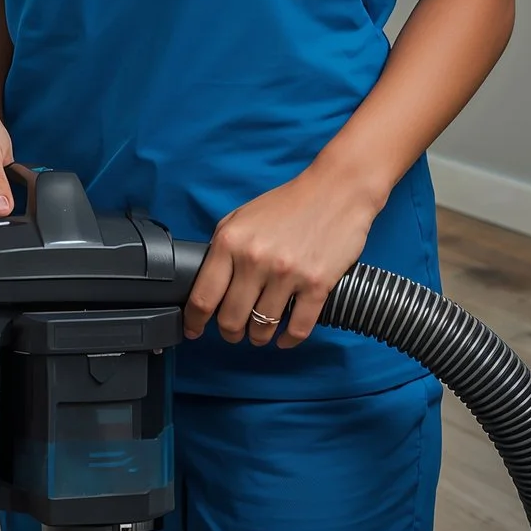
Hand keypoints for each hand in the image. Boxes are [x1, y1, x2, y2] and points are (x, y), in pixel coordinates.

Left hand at [184, 162, 382, 348]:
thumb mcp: (242, 217)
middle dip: (230, 332)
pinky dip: (288, 340)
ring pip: (262, 327)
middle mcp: (255, 259)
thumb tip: (208, 283)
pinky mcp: (316, 285)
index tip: (193, 330)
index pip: (203, 296)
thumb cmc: (289, 204)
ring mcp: (287, 274)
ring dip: (258, 336)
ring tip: (260, 333)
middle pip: (230, 318)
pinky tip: (284, 338)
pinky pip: (297, 328)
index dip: (194, 321)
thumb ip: (223, 247)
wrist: (336, 190)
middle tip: (234, 332)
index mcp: (231, 241)